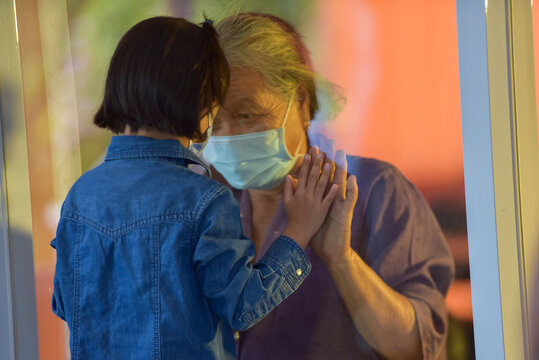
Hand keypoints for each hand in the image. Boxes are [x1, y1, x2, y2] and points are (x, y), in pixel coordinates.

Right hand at [282, 152, 338, 248]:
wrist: (297, 233)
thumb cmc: (292, 217)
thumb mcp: (286, 202)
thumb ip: (288, 189)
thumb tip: (288, 176)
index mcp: (299, 193)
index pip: (303, 175)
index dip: (306, 164)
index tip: (309, 154)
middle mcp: (307, 196)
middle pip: (312, 177)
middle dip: (316, 164)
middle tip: (321, 153)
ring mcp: (315, 203)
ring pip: (321, 186)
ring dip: (325, 175)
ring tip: (329, 164)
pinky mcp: (322, 210)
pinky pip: (327, 200)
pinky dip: (332, 193)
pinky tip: (336, 185)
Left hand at [310, 150, 358, 264]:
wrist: (332, 251)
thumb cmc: (321, 236)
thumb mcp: (312, 217)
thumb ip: (305, 204)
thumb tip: (296, 194)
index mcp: (324, 199)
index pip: (321, 178)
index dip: (318, 165)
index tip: (316, 150)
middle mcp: (333, 199)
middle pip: (332, 176)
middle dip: (330, 161)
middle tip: (330, 145)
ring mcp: (340, 205)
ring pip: (342, 184)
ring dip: (343, 169)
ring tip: (342, 155)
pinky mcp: (346, 213)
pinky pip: (349, 199)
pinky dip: (351, 189)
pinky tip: (353, 178)